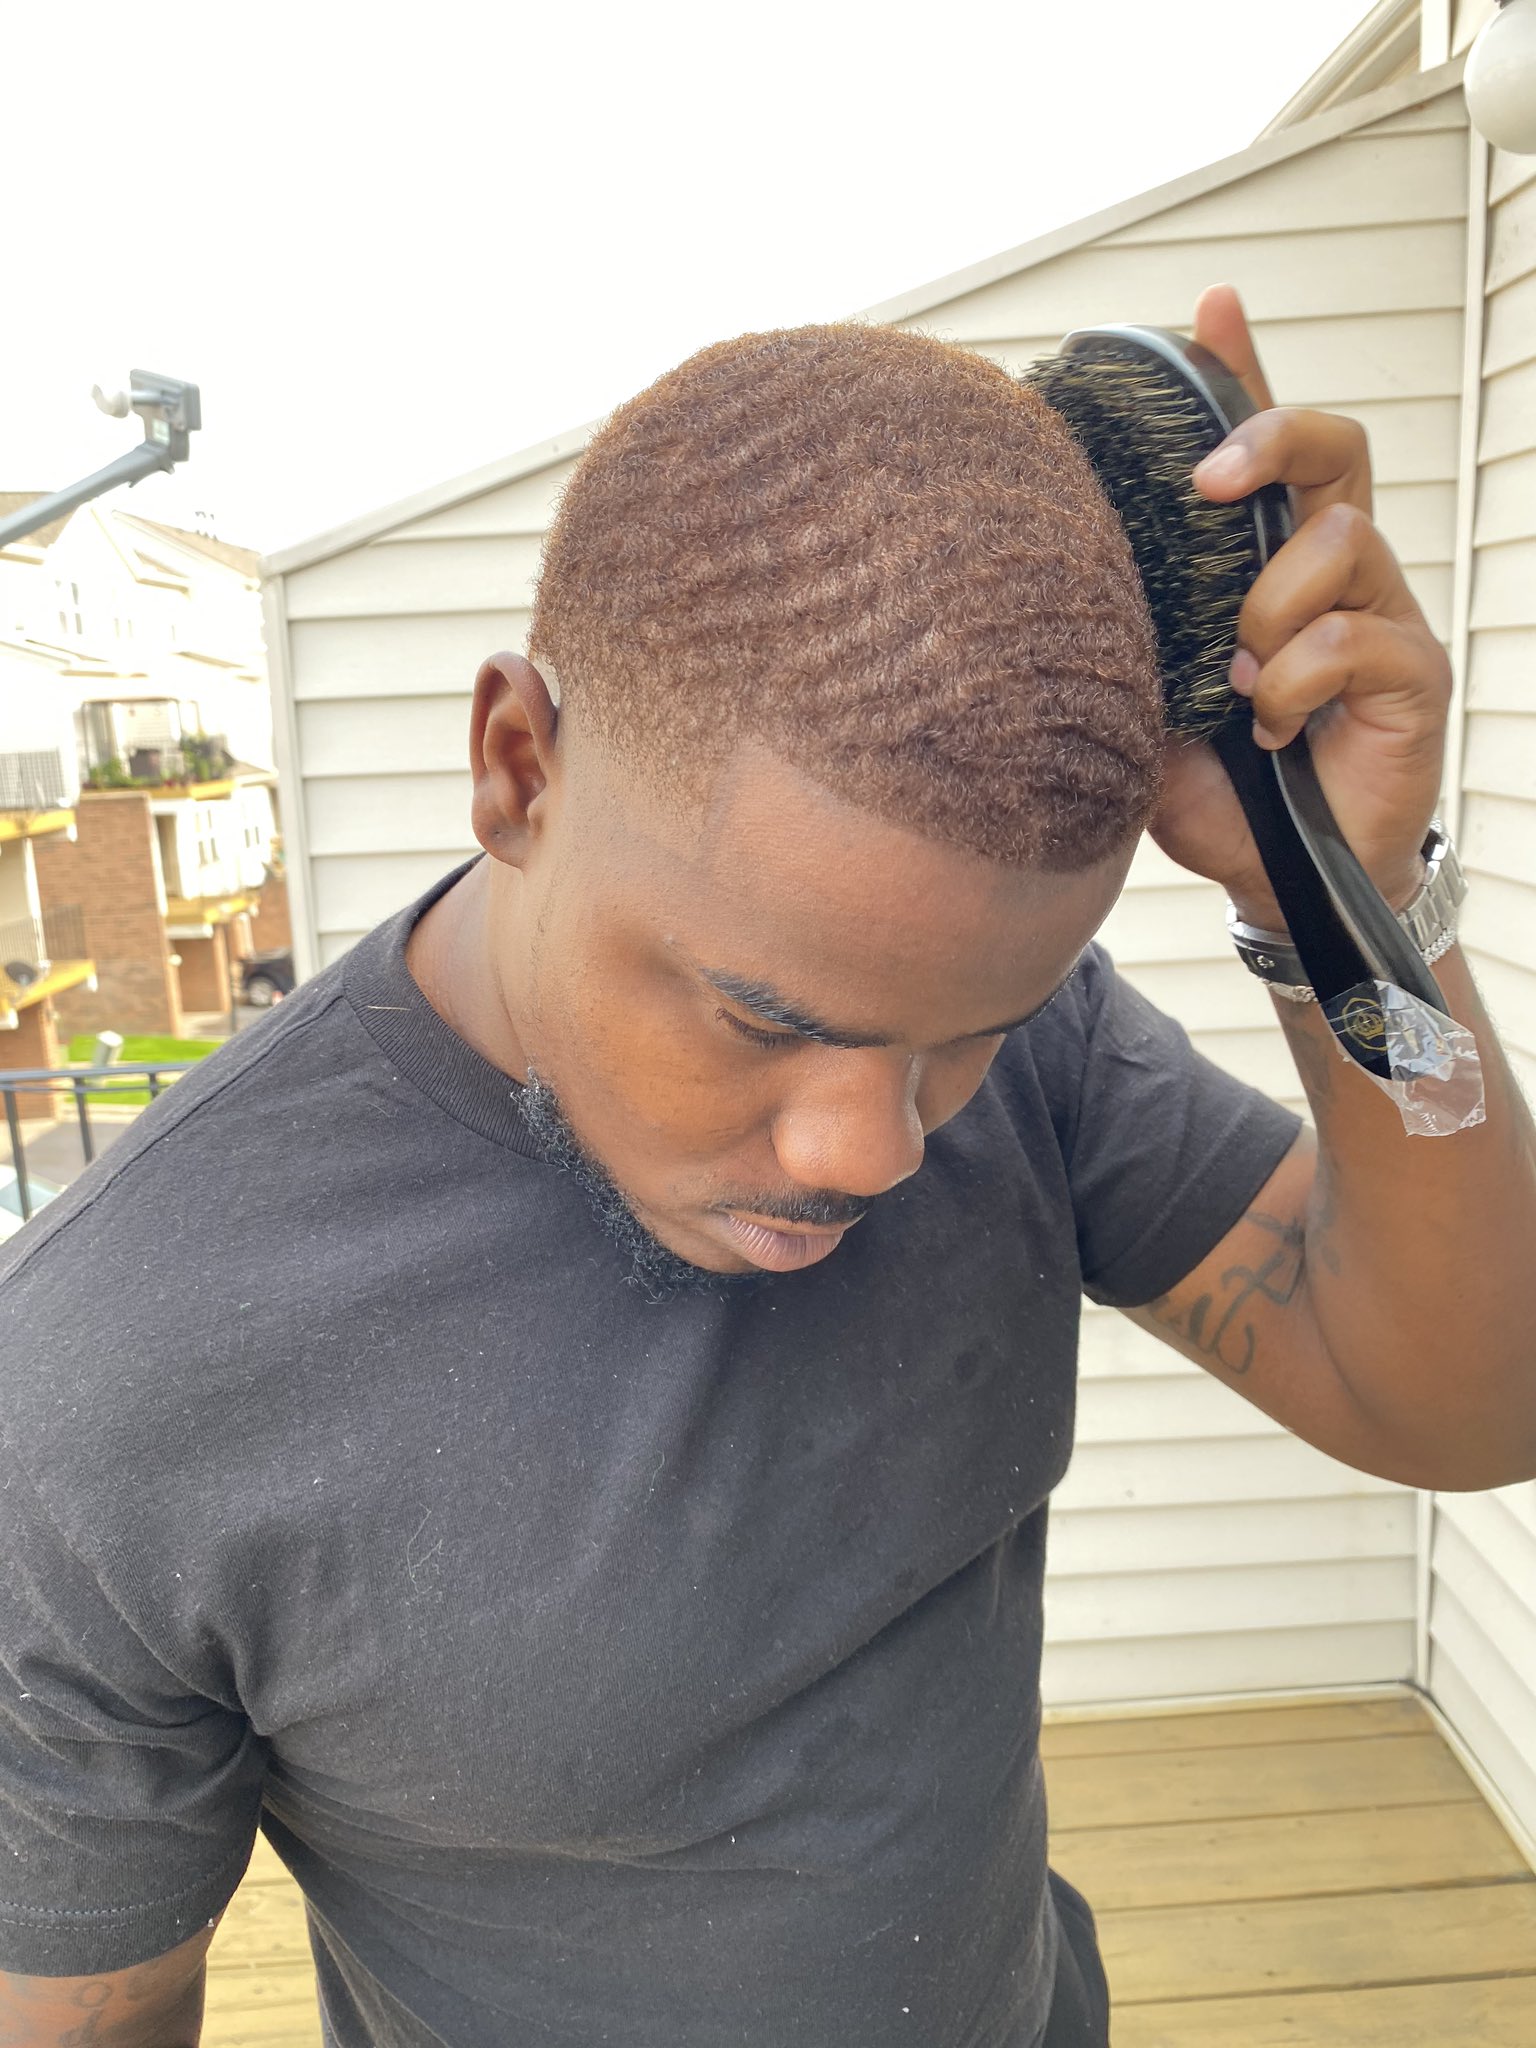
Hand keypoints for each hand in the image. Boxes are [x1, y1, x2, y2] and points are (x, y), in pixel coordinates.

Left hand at [1147, 283, 1450, 928]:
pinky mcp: (1413, 676)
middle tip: (1207, 482)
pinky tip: (1271, 724)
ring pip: (1342, 540)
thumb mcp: (1143, 702)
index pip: (1267, 450)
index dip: (1245, 373)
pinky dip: (1299, 677)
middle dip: (1272, 439)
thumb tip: (1049, 579)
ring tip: (1237, 677)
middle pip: (1336, 450)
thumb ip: (1125, 636)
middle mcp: (1336, 575)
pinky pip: (1359, 636)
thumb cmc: (1214, 786)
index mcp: (1268, 564)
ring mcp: (1383, 618)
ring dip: (1271, 605)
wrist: (1269, 880)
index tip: (1212, 307)